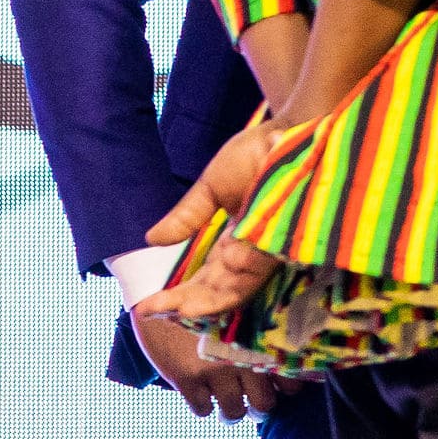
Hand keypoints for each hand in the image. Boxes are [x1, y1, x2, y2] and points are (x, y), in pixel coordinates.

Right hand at [130, 305, 280, 420]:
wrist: (162, 290)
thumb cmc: (208, 300)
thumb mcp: (241, 312)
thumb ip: (259, 335)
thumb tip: (279, 359)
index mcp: (261, 341)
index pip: (289, 378)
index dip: (287, 388)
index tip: (281, 388)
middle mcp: (242, 359)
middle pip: (264, 404)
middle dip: (260, 407)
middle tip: (255, 403)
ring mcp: (213, 371)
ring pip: (234, 412)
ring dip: (232, 412)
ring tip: (229, 406)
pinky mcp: (186, 378)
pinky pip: (202, 409)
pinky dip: (204, 407)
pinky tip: (202, 396)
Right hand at [137, 110, 289, 330]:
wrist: (292, 127)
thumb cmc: (256, 155)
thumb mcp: (211, 188)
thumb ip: (188, 216)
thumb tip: (152, 239)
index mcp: (235, 245)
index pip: (206, 281)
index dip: (176, 296)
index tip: (145, 306)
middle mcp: (254, 252)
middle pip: (221, 291)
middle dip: (187, 304)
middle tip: (151, 311)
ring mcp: (272, 246)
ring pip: (241, 287)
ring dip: (209, 302)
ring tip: (180, 311)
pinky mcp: (289, 236)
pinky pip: (262, 267)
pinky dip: (239, 281)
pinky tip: (216, 291)